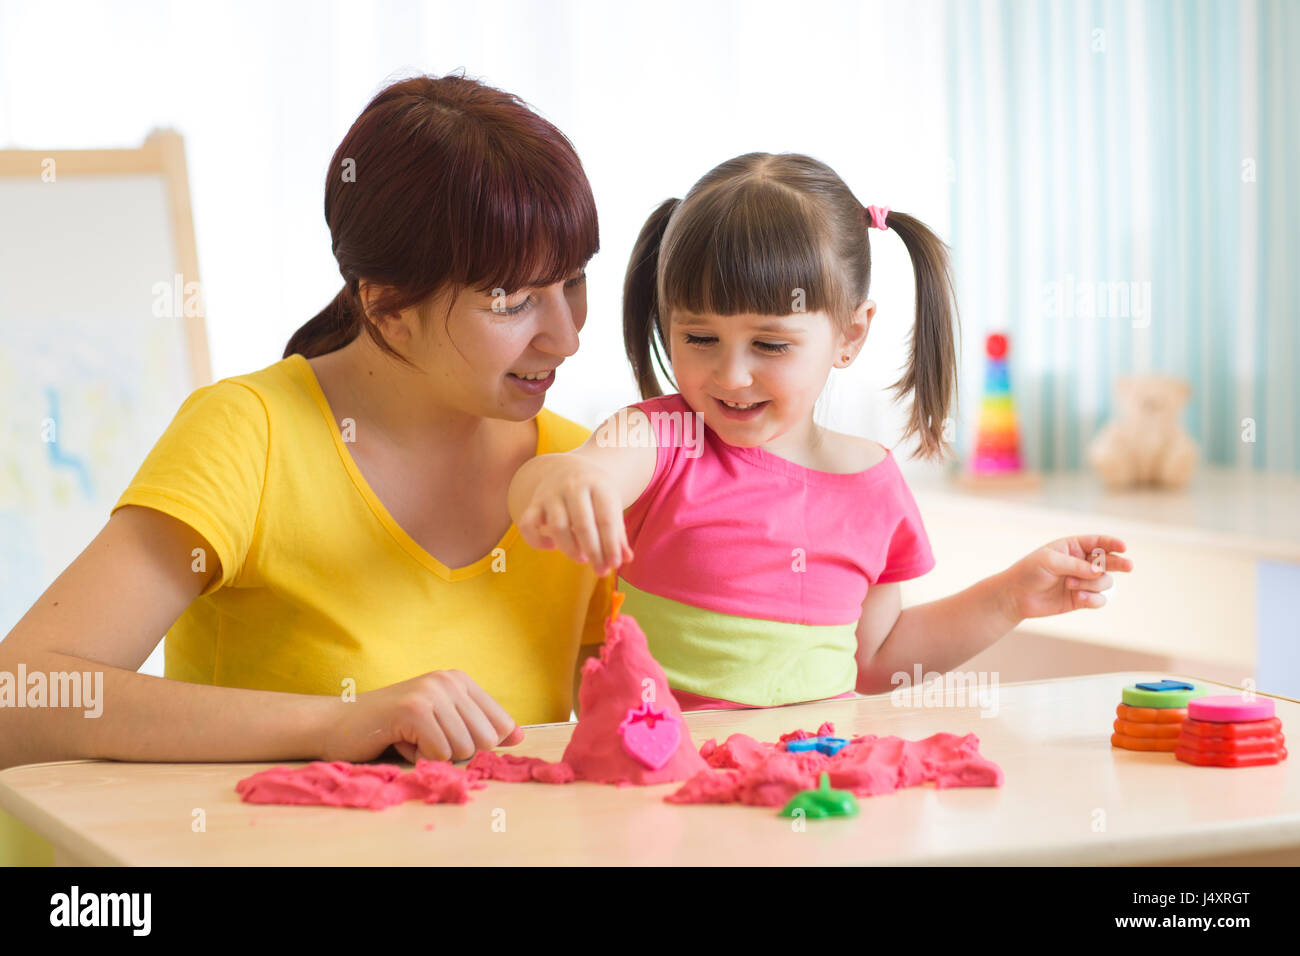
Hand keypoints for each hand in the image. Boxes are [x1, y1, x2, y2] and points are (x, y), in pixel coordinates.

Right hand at [319, 670, 524, 762]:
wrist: (336, 725)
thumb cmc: (389, 730)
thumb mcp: (441, 723)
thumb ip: (477, 727)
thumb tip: (519, 737)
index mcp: (460, 680)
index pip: (502, 724)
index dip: (483, 746)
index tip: (451, 742)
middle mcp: (449, 680)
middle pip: (486, 740)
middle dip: (457, 753)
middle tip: (425, 741)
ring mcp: (432, 692)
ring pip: (464, 750)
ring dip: (435, 756)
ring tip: (410, 739)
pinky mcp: (414, 710)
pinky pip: (440, 754)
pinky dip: (419, 759)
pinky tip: (399, 742)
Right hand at [515, 458, 632, 575]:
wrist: (568, 468)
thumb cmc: (595, 494)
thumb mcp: (610, 504)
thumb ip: (618, 532)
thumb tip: (627, 559)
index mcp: (598, 485)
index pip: (606, 519)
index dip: (610, 545)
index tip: (614, 565)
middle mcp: (573, 486)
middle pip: (582, 524)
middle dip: (593, 552)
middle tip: (600, 570)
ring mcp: (551, 493)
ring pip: (557, 526)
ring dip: (569, 548)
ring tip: (581, 558)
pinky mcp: (534, 502)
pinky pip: (528, 524)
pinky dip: (537, 540)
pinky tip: (551, 547)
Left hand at [1001, 535, 1132, 619]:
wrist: (1016, 596)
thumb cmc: (1029, 571)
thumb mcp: (1049, 561)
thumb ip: (1075, 565)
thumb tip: (1098, 571)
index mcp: (1073, 547)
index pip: (1098, 542)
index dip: (1112, 543)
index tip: (1123, 547)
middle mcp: (1082, 563)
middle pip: (1109, 561)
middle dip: (1119, 563)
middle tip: (1128, 566)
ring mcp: (1083, 581)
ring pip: (1105, 582)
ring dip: (1091, 584)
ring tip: (1070, 586)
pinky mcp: (1082, 599)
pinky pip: (1100, 599)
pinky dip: (1093, 599)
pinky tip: (1079, 598)